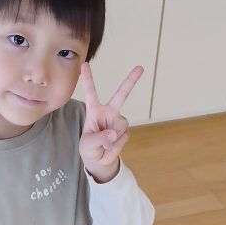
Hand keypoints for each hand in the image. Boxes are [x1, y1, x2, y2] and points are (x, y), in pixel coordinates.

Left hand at [79, 62, 142, 182]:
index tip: (85, 64)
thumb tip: (113, 134)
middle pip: (121, 94)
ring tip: (104, 146)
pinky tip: (110, 148)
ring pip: (121, 126)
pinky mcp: (124, 131)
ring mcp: (118, 121)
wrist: (99, 161)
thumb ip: (99, 138)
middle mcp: (108, 112)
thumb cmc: (89, 148)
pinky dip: (116, 145)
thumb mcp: (88, 144)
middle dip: (131, 81)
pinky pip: (123, 137)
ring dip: (113, 138)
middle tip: (140, 67)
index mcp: (94, 111)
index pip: (91, 93)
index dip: (88, 79)